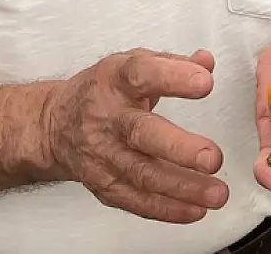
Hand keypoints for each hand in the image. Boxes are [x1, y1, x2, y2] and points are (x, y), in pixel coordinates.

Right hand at [42, 49, 228, 223]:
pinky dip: (167, 209)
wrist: (54, 125)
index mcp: (116, 80)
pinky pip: (136, 201)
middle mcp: (108, 118)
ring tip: (216, 193)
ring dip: (183, 187)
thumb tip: (206, 62)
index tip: (204, 83)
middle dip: (179, 148)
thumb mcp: (131, 64)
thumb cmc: (102, 92)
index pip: (142, 74)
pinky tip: (195, 209)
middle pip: (141, 134)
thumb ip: (172, 64)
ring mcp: (103, 155)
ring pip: (142, 175)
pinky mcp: (104, 184)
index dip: (173, 78)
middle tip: (212, 158)